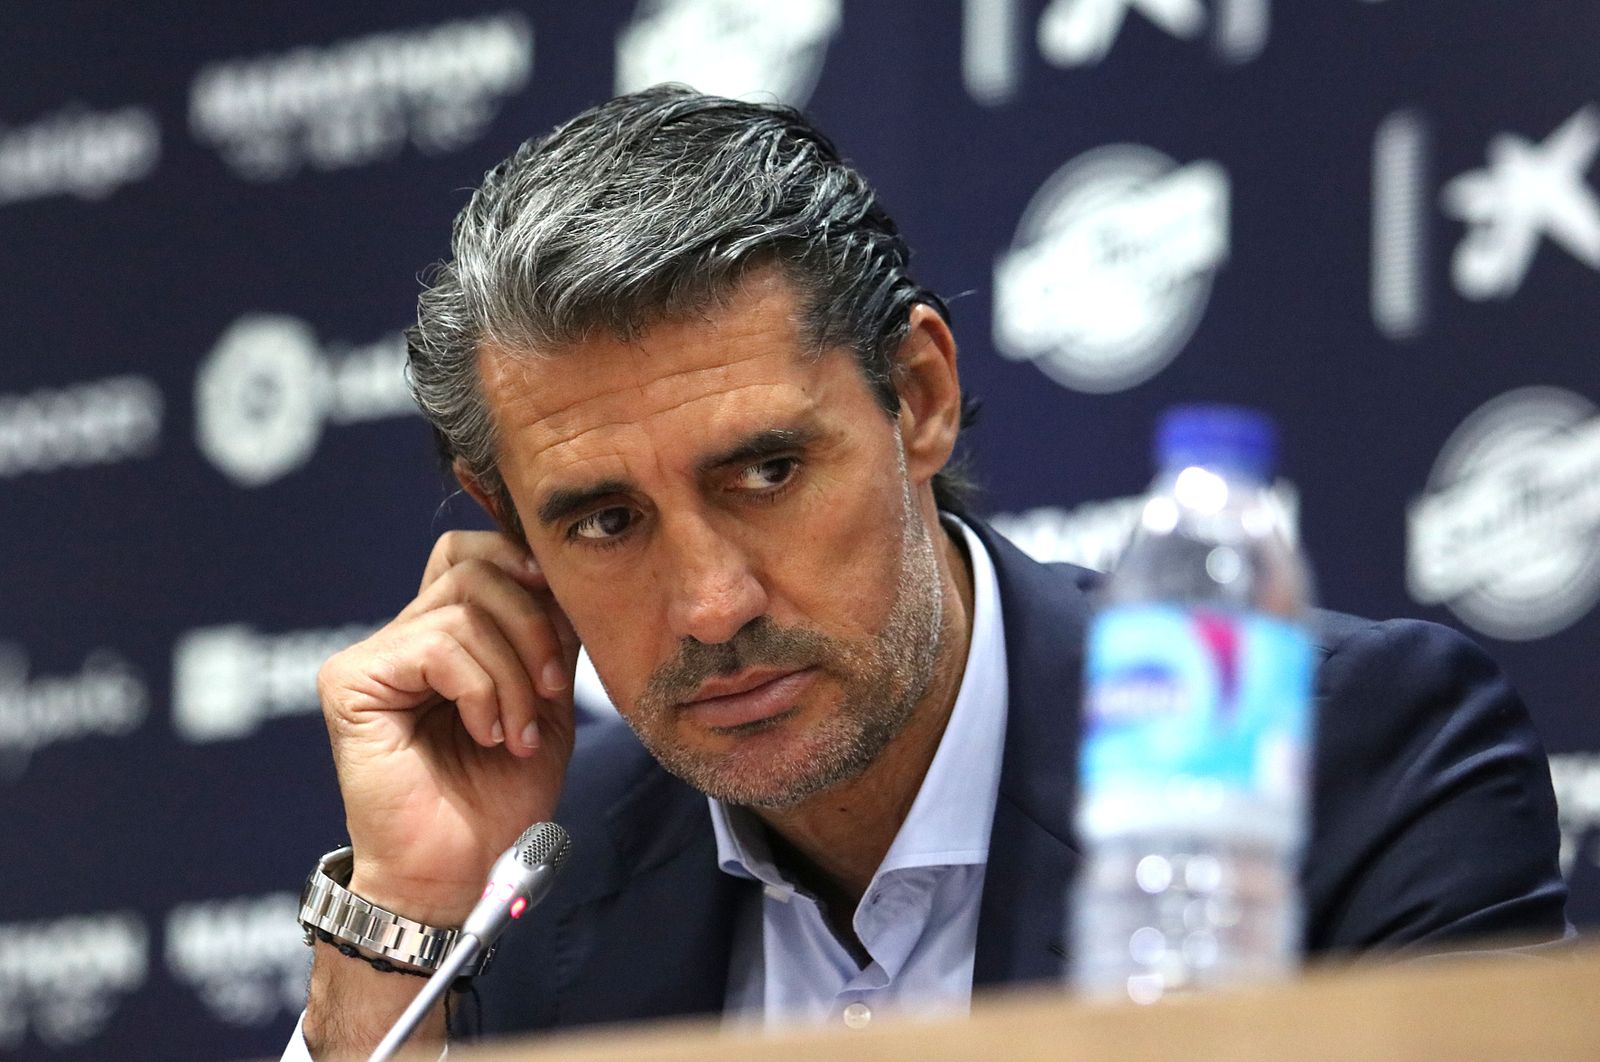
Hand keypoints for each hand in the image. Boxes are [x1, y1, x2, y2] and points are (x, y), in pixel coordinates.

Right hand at [316, 530, 578, 923]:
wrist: (459, 872)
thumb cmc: (499, 797)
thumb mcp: (545, 703)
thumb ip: (549, 639)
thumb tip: (564, 579)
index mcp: (445, 636)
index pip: (472, 553)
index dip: (520, 563)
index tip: (563, 612)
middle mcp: (403, 636)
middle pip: (475, 569)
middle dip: (533, 624)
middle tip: (549, 692)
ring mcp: (373, 657)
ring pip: (464, 609)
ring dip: (513, 675)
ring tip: (519, 734)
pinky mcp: (350, 682)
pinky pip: (438, 646)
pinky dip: (481, 689)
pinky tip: (488, 734)